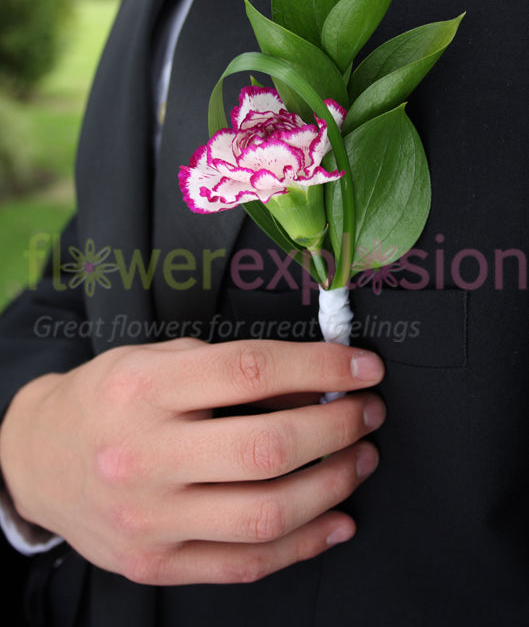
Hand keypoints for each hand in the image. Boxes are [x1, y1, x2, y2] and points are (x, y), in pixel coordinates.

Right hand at [0, 338, 384, 584]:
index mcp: (144, 389)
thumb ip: (228, 369)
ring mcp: (149, 518)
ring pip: (267, 513)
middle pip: (268, 448)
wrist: (40, 458)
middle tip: (367, 413)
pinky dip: (305, 544)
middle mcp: (143, 455)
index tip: (363, 366)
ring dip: (334, 485)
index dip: (321, 366)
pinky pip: (246, 563)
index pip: (251, 371)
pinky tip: (337, 521)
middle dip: (338, 427)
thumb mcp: (158, 359)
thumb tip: (314, 382)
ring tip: (360, 459)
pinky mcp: (156, 562)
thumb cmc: (108, 398)